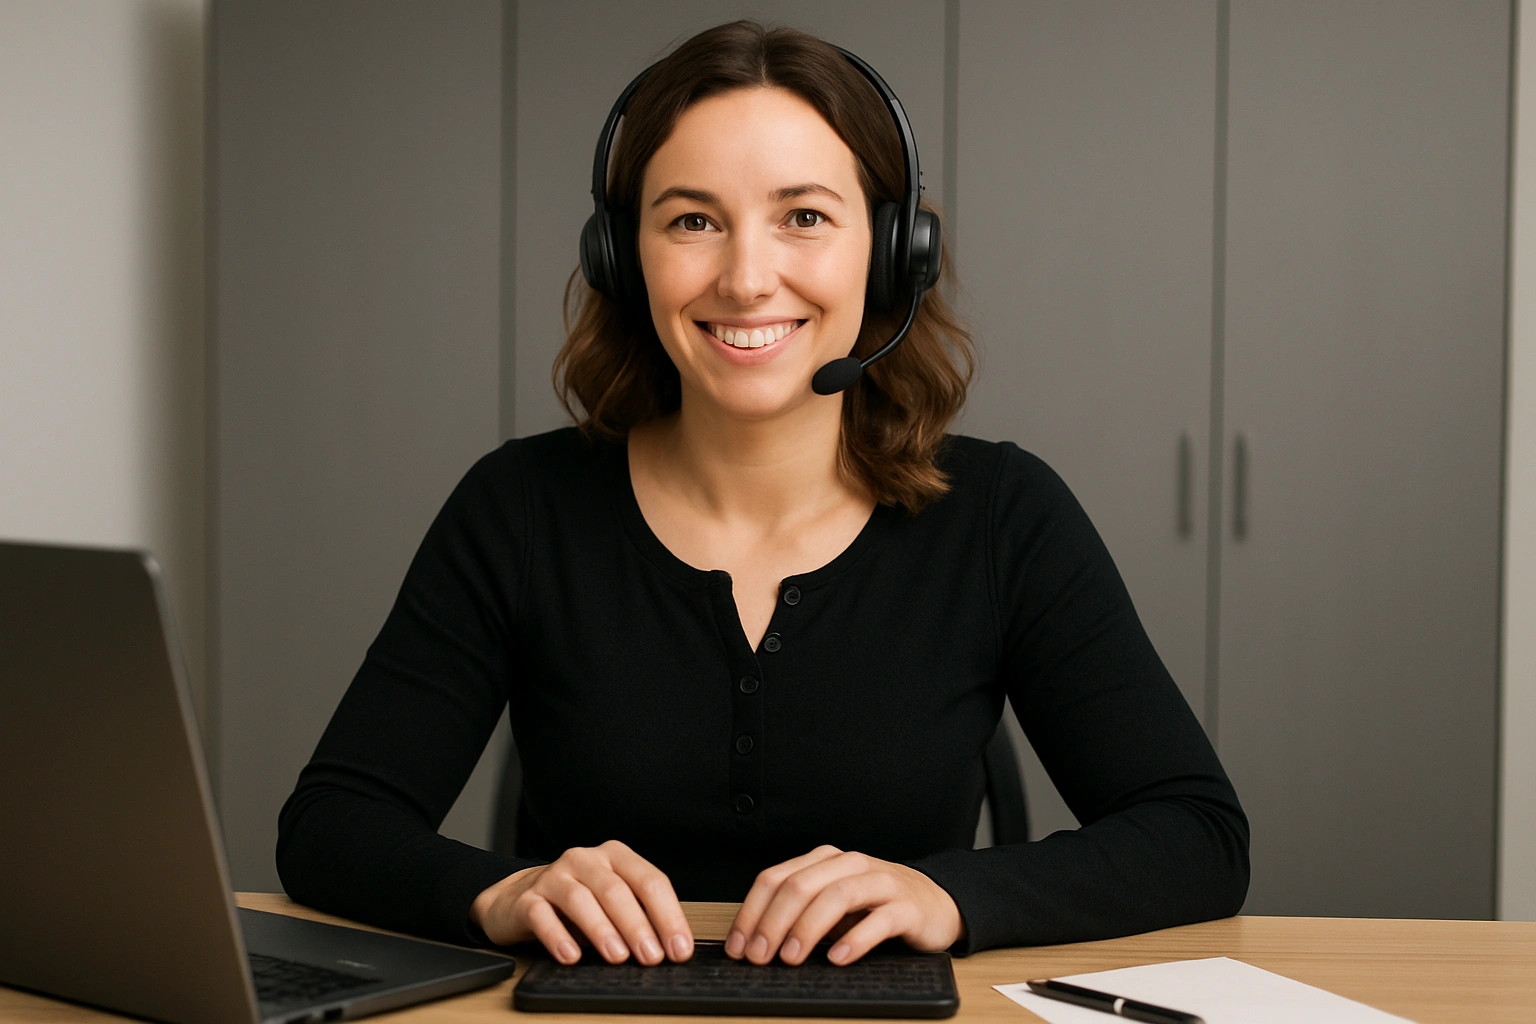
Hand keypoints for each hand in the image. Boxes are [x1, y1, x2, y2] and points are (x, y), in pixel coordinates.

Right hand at [469, 839, 693, 965]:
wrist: (517, 898)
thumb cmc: (575, 902)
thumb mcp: (611, 901)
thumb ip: (639, 915)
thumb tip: (671, 949)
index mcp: (615, 856)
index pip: (650, 881)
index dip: (668, 916)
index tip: (679, 948)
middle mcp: (585, 859)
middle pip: (616, 890)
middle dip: (638, 925)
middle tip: (652, 956)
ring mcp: (554, 876)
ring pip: (581, 899)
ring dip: (602, 930)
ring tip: (617, 956)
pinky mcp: (527, 898)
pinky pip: (542, 916)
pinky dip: (558, 937)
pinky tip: (570, 955)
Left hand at [725, 845, 964, 965]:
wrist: (935, 903)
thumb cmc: (875, 907)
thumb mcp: (831, 906)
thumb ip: (798, 913)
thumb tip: (753, 943)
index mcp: (824, 861)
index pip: (776, 878)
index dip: (752, 912)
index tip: (738, 946)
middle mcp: (850, 865)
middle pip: (801, 885)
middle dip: (773, 922)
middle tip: (759, 956)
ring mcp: (880, 883)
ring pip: (837, 896)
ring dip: (808, 928)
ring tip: (791, 957)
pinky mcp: (906, 907)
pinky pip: (879, 920)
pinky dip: (855, 939)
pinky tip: (838, 958)